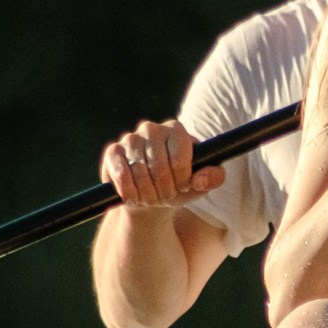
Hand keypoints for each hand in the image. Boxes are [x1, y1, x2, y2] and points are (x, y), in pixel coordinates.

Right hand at [101, 116, 219, 210]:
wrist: (149, 196)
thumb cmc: (178, 186)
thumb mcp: (201, 183)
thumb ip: (213, 177)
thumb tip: (200, 179)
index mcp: (176, 130)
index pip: (180, 160)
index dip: (182, 181)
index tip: (182, 186)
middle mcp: (152, 128)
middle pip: (160, 170)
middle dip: (165, 192)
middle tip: (165, 196)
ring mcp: (130, 138)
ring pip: (140, 174)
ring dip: (147, 195)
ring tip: (151, 199)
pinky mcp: (113, 152)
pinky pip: (121, 175)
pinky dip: (129, 192)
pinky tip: (133, 197)